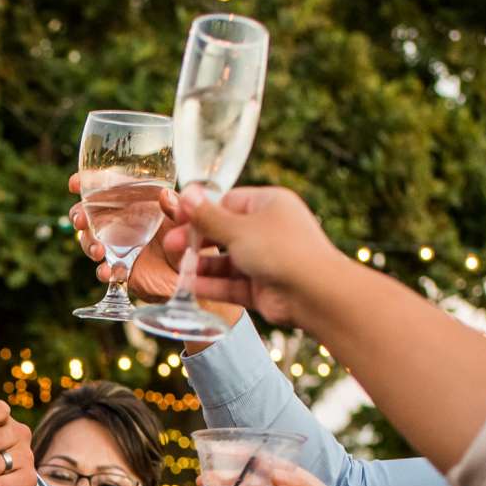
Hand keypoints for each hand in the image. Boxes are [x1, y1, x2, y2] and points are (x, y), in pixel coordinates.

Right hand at [67, 171, 185, 302]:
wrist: (196, 276)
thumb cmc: (193, 241)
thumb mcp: (189, 221)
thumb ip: (178, 209)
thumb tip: (165, 195)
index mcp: (138, 202)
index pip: (110, 188)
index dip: (89, 183)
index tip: (74, 183)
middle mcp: (124, 222)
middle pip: (91, 213)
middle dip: (79, 215)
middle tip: (81, 221)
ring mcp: (120, 246)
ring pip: (91, 240)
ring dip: (88, 243)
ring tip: (97, 251)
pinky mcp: (122, 269)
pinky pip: (104, 269)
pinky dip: (102, 270)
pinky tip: (107, 271)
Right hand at [152, 184, 343, 330]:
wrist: (314, 292)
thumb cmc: (280, 249)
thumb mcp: (237, 229)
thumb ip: (208, 216)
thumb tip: (186, 193)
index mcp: (269, 204)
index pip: (229, 202)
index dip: (202, 211)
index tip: (177, 219)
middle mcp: (269, 230)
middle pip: (225, 232)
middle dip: (197, 240)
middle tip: (171, 245)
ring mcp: (267, 260)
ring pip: (227, 261)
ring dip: (202, 265)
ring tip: (178, 269)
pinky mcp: (264, 288)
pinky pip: (233, 284)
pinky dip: (212, 285)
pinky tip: (189, 288)